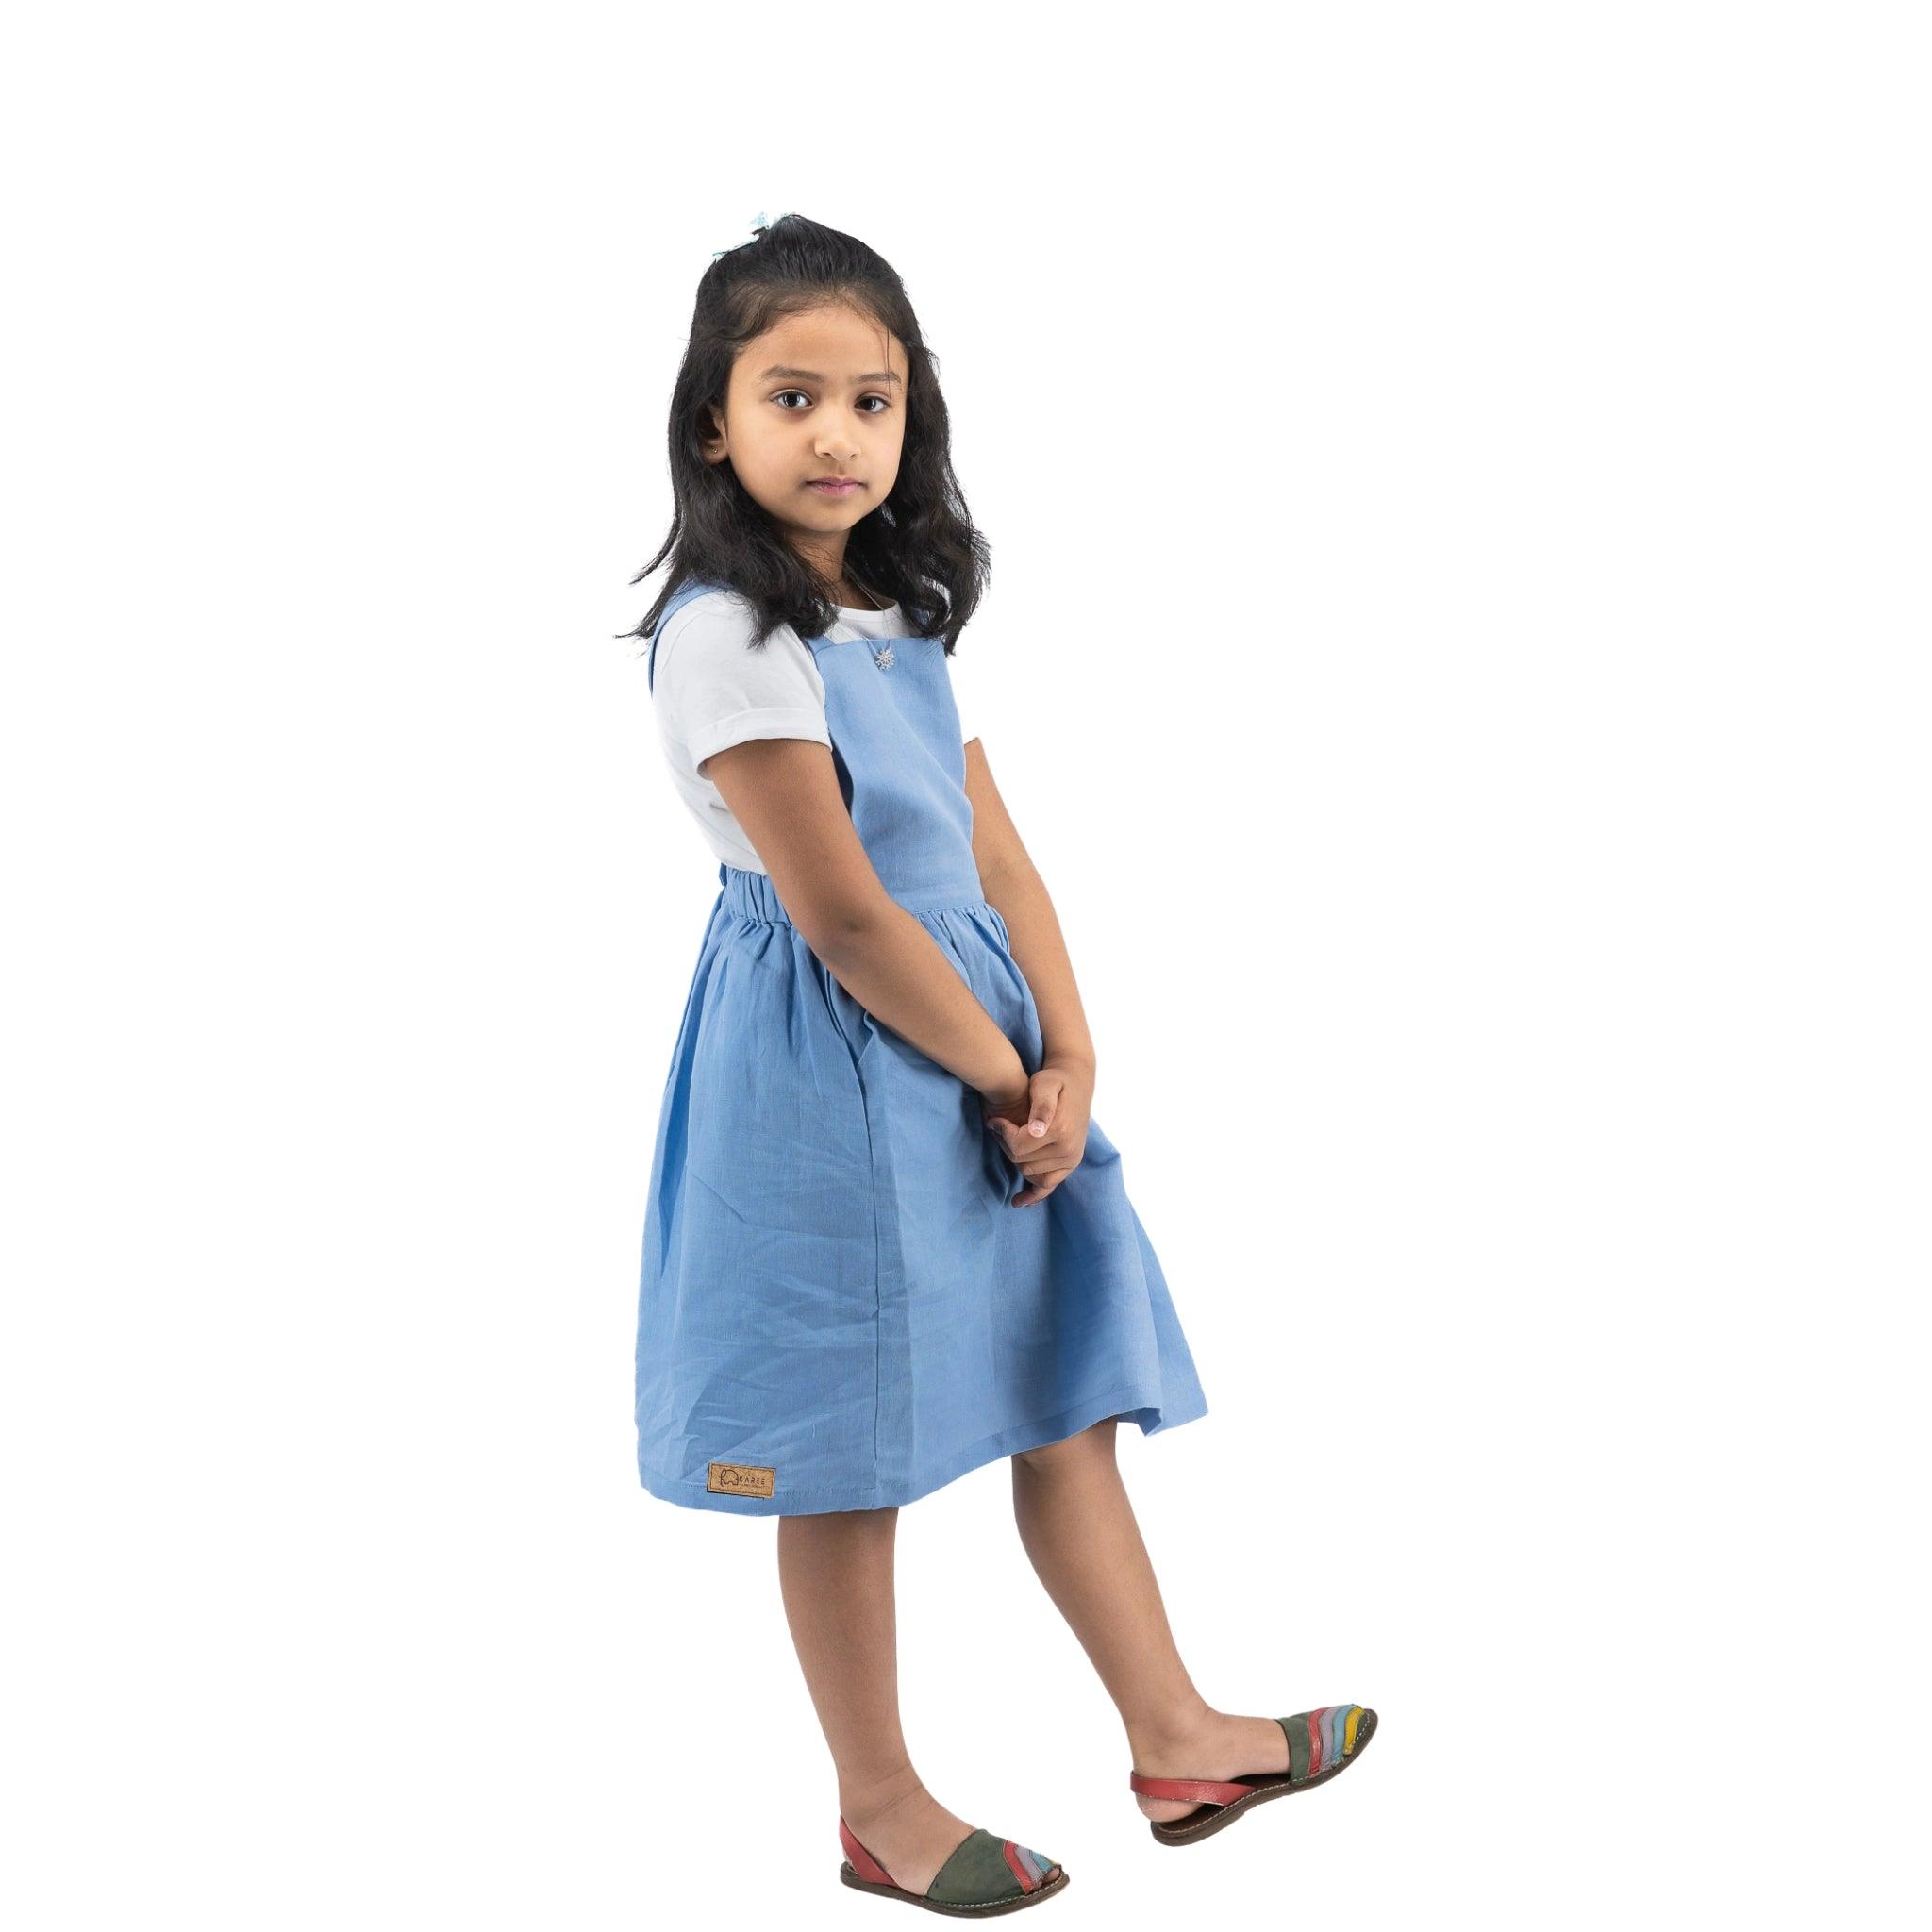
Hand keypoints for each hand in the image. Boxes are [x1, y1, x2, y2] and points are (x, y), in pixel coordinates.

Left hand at [981, 1059, 1093, 1206]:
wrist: (1077, 1084)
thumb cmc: (1055, 1081)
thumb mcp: (1045, 1083)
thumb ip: (1041, 1104)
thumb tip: (1037, 1130)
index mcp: (1061, 1130)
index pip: (1019, 1146)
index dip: (1002, 1133)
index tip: (995, 1121)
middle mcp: (1068, 1150)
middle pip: (1021, 1161)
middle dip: (1006, 1145)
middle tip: (1001, 1128)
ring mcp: (1071, 1160)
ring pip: (1029, 1173)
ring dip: (1015, 1160)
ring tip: (1009, 1142)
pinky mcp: (1070, 1165)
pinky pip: (1048, 1187)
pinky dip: (1033, 1195)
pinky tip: (1018, 1202)